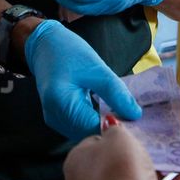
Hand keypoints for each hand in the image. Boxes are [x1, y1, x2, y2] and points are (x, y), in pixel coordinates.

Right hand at [24, 19, 140, 139]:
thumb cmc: (68, 51)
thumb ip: (116, 93)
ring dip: (102, 126)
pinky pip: (79, 127)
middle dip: (109, 128)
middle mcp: (54, 117)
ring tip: (121, 114)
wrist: (44, 45)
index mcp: (61, 103)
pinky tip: (106, 113)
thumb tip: (135, 115)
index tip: (135, 121)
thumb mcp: (97, 68)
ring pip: (84, 134)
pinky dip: (94, 122)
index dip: (115, 127)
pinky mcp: (57, 119)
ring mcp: (54, 120)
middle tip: (131, 118)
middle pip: (88, 134)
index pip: (94, 128)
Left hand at [64, 124, 179, 179]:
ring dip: (161, 170)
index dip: (112, 136)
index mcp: (78, 164)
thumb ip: (116, 129)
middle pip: (119, 165)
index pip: (94, 145)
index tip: (132, 130)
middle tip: (159, 141)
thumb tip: (110, 125)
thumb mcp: (117, 136)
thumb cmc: (117, 168)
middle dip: (140, 155)